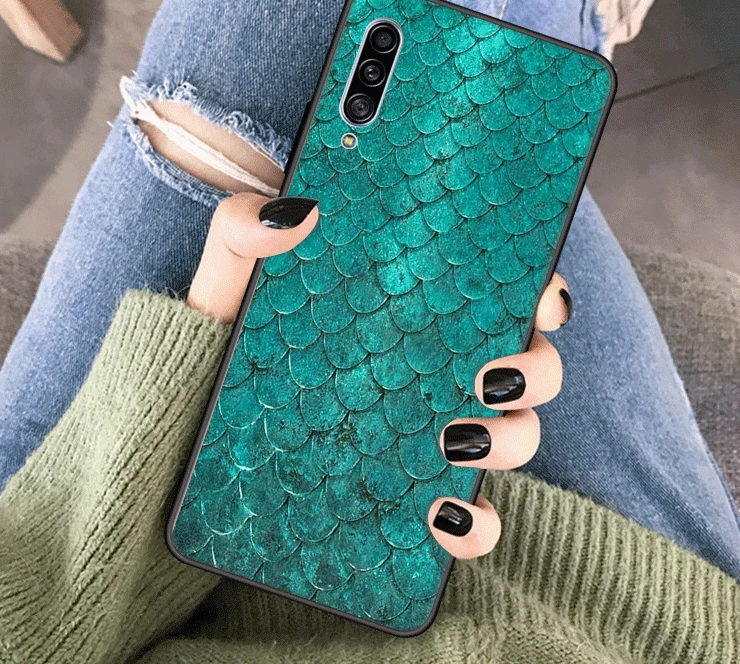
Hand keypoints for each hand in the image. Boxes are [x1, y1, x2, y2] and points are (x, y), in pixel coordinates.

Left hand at [188, 193, 569, 559]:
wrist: (196, 426)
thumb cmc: (227, 347)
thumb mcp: (228, 281)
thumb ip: (242, 228)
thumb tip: (297, 211)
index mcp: (415, 311)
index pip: (501, 292)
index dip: (542, 291)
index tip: (543, 299)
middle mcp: (437, 370)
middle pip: (529, 365)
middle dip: (537, 371)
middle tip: (488, 377)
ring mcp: (429, 433)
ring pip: (517, 436)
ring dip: (512, 442)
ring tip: (456, 442)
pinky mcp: (413, 494)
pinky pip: (474, 519)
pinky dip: (479, 527)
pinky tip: (443, 519)